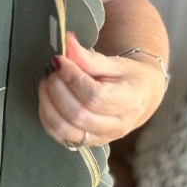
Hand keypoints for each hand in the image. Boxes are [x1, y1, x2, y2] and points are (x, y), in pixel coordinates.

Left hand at [38, 32, 166, 147]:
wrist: (139, 97)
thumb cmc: (128, 77)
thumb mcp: (114, 63)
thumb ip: (90, 58)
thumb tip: (66, 43)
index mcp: (130, 101)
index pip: (94, 96)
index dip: (71, 78)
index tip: (59, 60)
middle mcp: (117, 125)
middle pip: (77, 114)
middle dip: (56, 89)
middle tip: (51, 70)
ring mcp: (101, 138)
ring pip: (65, 128)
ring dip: (47, 103)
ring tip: (47, 83)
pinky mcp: (86, 143)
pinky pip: (59, 136)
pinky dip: (46, 117)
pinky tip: (47, 98)